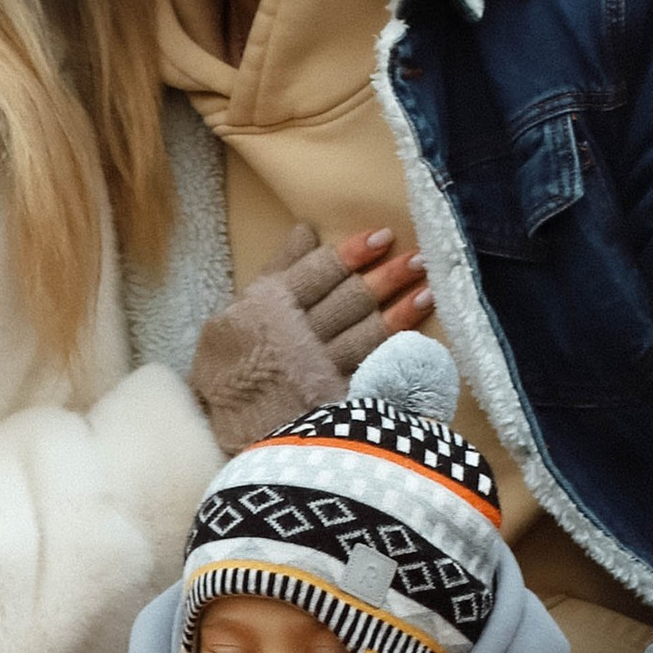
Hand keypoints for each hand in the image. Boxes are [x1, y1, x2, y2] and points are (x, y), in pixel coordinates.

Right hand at [189, 224, 432, 451]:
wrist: (223, 423)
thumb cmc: (231, 360)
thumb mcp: (238, 308)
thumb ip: (276, 269)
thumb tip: (307, 229)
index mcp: (271, 308)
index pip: (318, 273)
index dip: (353, 253)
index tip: (384, 236)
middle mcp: (297, 335)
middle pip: (348, 301)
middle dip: (387, 278)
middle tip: (420, 257)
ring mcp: (317, 369)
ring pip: (365, 335)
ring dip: (401, 313)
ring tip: (429, 291)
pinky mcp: (331, 398)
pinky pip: (367, 371)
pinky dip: (394, 354)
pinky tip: (417, 338)